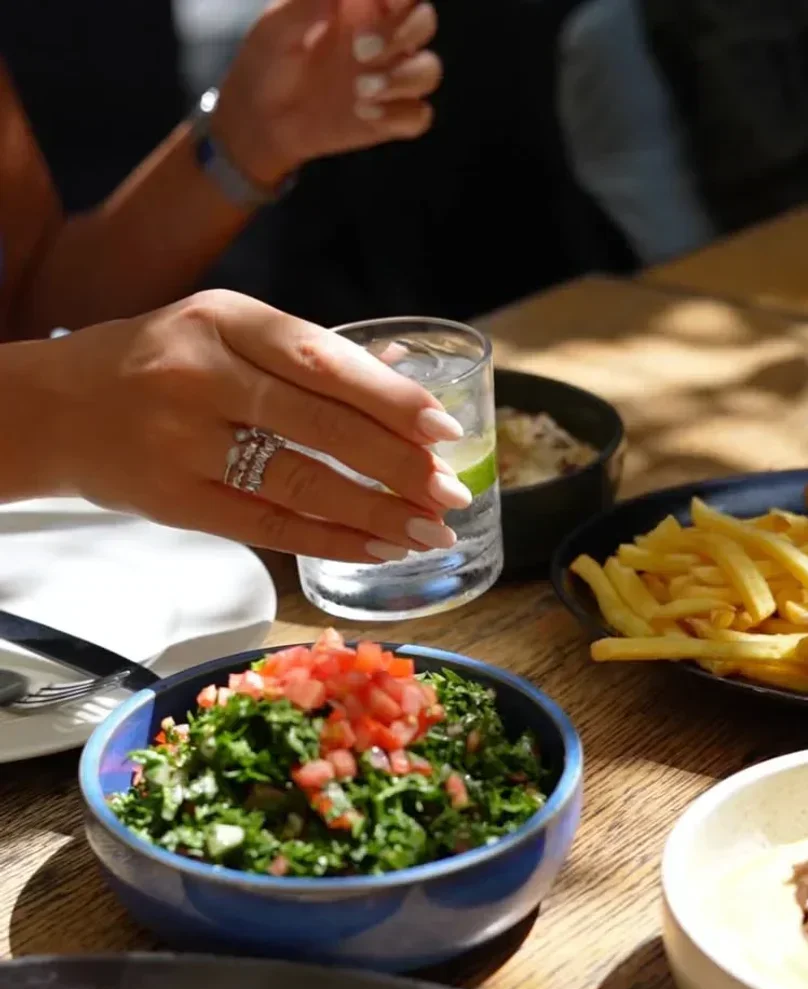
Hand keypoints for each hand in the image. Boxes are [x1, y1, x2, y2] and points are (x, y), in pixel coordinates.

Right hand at [36, 290, 469, 561]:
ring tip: (427, 532)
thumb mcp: (223, 330)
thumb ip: (306, 352)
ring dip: (374, 513)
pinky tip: (375, 549)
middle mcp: (204, 376)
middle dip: (397, 466)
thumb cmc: (155, 363)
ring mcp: (185, 442)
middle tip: (451, 493)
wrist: (55, 409)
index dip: (391, 398)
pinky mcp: (175, 501)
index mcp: (225, 320)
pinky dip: (328, 542)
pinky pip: (267, 528)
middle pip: (320, 425)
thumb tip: (402, 371)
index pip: (324, 360)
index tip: (444, 431)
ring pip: (299, 483)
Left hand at [214, 0, 440, 183]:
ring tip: (361, 90)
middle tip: (360, 50)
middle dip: (402, 34)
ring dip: (404, 79)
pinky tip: (364, 114)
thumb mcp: (277, 27)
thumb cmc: (269, 60)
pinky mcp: (389, 118)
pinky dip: (399, 116)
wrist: (261, 119)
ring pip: (428, 70)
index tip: (386, 1)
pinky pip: (418, 116)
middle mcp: (384, 36)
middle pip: (425, 21)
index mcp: (363, 4)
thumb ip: (305, 4)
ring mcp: (389, 78)